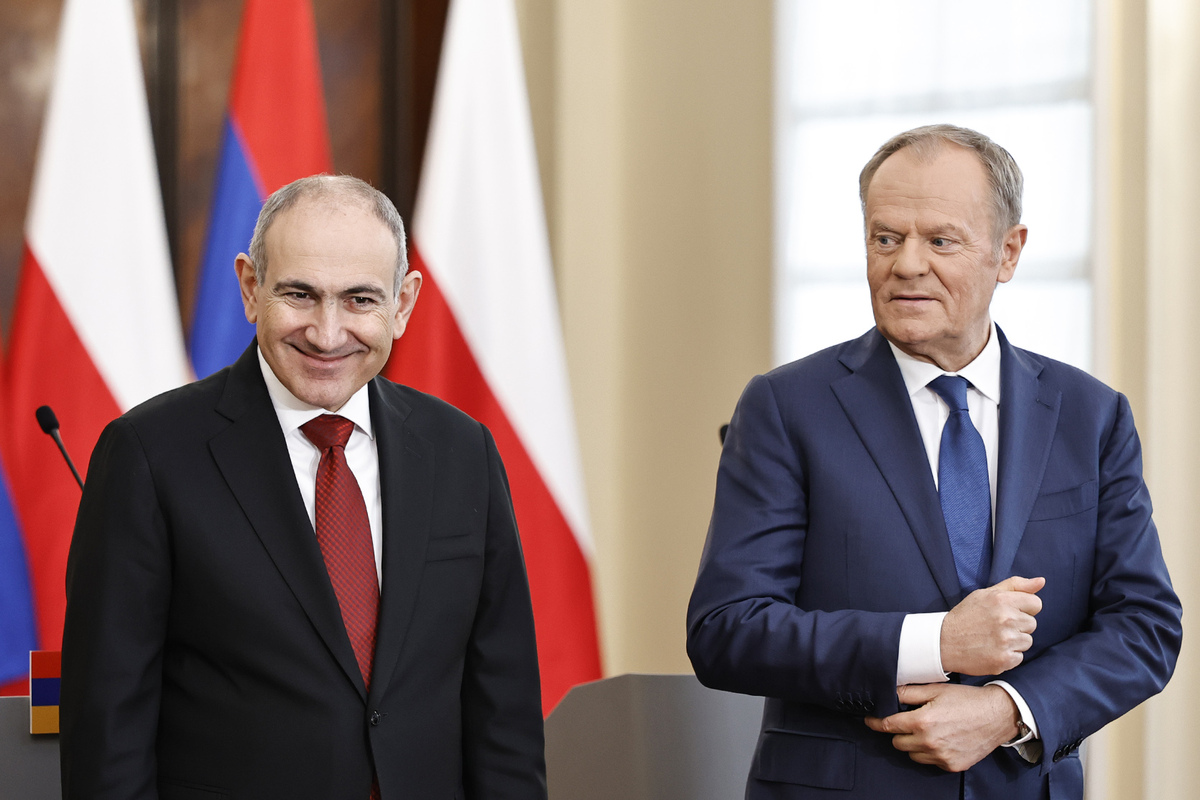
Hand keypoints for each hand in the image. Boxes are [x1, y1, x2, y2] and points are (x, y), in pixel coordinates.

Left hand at [864, 684, 1018, 772]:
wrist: (997, 716)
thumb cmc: (967, 699)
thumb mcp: (936, 689)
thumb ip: (908, 693)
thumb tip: (888, 693)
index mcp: (922, 722)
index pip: (888, 726)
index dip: (876, 722)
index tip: (870, 720)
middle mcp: (929, 742)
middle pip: (897, 742)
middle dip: (898, 732)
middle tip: (909, 721)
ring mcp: (941, 757)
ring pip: (912, 754)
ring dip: (913, 744)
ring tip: (927, 729)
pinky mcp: (952, 766)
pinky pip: (929, 762)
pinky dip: (929, 752)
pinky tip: (940, 739)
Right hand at [941, 576, 1044, 675]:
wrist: (943, 642)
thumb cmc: (966, 616)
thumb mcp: (986, 594)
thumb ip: (1015, 585)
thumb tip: (1042, 581)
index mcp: (1002, 600)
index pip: (1036, 603)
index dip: (1024, 608)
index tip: (1008, 612)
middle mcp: (1006, 619)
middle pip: (1032, 624)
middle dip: (1018, 625)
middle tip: (996, 627)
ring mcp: (1006, 640)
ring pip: (1027, 641)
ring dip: (1014, 641)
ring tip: (993, 639)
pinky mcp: (1004, 659)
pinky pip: (1019, 657)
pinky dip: (1008, 656)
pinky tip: (992, 650)